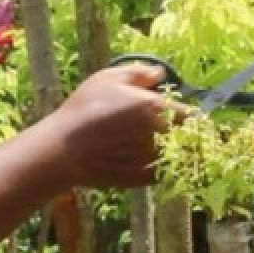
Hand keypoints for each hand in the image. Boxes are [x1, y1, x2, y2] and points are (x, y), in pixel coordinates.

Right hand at [47, 63, 187, 188]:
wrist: (63, 150)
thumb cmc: (83, 109)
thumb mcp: (107, 79)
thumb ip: (138, 73)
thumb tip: (160, 74)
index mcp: (156, 108)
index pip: (191, 114)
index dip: (187, 114)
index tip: (181, 115)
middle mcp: (161, 135)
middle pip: (186, 137)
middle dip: (181, 134)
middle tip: (166, 132)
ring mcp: (154, 160)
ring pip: (174, 156)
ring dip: (170, 151)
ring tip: (150, 147)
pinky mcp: (143, 179)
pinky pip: (160, 172)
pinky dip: (156, 168)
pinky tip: (139, 161)